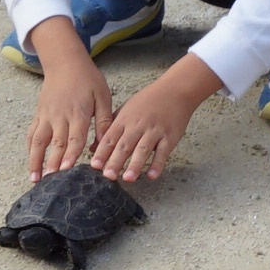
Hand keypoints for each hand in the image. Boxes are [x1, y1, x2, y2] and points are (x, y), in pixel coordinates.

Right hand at [25, 30, 112, 176]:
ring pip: (39, 141)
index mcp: (78, 112)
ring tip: (34, 178)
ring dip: (35, 160)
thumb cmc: (88, 79)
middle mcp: (60, 116)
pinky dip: (30, 149)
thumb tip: (106, 142)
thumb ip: (105, 119)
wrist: (65, 62)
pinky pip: (32, 133)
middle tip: (50, 182)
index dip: (70, 155)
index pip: (74, 138)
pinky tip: (30, 162)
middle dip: (52, 163)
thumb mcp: (103, 96)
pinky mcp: (39, 114)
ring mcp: (47, 115)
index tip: (66, 170)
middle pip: (55, 143)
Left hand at [92, 58, 221, 183]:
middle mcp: (138, 125)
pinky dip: (158, 164)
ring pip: (143, 149)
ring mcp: (154, 131)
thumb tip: (94, 148)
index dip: (102, 152)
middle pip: (125, 145)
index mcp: (125, 119)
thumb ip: (109, 129)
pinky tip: (152, 175)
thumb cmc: (148, 101)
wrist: (175, 90)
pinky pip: (163, 152)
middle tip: (108, 176)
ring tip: (128, 178)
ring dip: (135, 165)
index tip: (94, 166)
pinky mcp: (170, 136)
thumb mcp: (125, 111)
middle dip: (115, 161)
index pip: (110, 138)